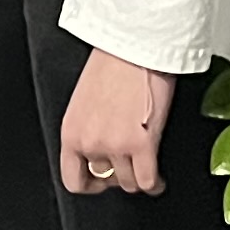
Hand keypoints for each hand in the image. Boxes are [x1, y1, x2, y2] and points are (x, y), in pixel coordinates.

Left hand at [58, 49, 172, 198]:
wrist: (135, 44)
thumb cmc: (114, 62)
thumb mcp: (86, 99)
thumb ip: (90, 126)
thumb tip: (103, 144)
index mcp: (71, 131)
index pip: (72, 179)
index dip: (91, 185)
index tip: (101, 182)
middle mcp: (90, 142)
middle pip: (107, 181)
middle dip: (120, 174)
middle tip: (131, 163)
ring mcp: (115, 146)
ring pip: (130, 183)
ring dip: (140, 177)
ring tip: (147, 166)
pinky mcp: (142, 145)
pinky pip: (148, 182)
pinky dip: (155, 184)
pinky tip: (158, 178)